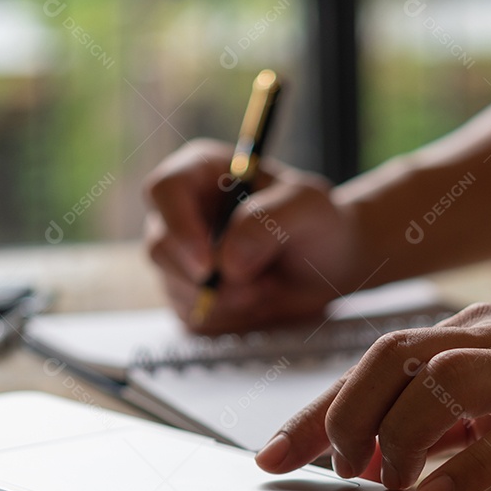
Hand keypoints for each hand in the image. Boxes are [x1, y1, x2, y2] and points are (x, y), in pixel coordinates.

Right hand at [144, 139, 357, 332]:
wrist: (330, 264)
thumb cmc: (319, 222)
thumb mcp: (309, 206)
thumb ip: (269, 219)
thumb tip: (228, 260)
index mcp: (202, 171)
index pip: (164, 190)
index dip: (178, 227)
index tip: (208, 264)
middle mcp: (184, 212)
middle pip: (160, 247)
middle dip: (209, 278)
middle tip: (258, 285)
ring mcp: (182, 254)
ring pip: (174, 287)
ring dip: (225, 300)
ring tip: (268, 286)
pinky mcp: (189, 292)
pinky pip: (190, 315)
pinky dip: (227, 318)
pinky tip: (256, 301)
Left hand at [255, 303, 490, 490]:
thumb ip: (440, 420)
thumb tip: (367, 456)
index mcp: (472, 333)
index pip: (375, 361)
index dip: (316, 409)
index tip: (271, 456)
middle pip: (397, 356)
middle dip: (347, 415)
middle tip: (337, 470)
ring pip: (448, 380)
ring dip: (400, 435)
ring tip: (382, 481)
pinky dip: (466, 464)